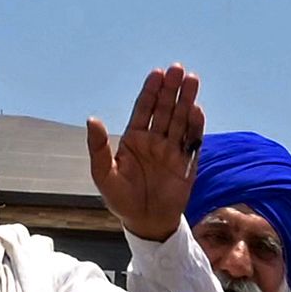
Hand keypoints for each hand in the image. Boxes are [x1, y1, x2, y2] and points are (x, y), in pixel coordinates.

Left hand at [86, 65, 205, 240]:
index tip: (157, 73)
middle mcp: (155, 141)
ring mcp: (173, 151)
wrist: (145, 222)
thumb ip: (98, 146)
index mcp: (135, 139)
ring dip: (187, 101)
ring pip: (181, 120)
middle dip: (172, 89)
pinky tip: (197, 110)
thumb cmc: (120, 199)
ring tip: (193, 80)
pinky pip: (193, 142)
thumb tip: (93, 119)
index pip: (144, 109)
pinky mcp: (187, 165)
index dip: (150, 91)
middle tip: (178, 69)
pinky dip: (196, 127)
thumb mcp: (102, 173)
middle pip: (165, 109)